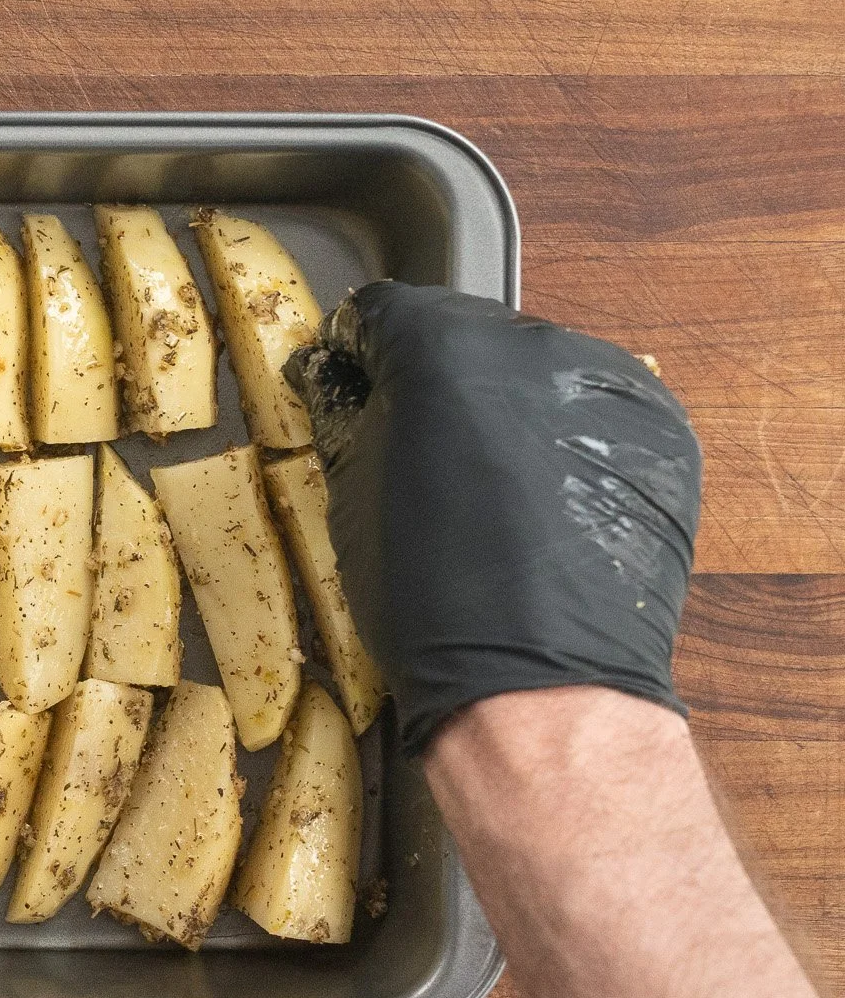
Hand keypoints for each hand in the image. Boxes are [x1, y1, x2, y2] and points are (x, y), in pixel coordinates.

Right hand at [284, 283, 700, 755]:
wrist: (538, 685)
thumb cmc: (428, 598)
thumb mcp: (350, 492)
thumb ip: (345, 411)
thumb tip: (340, 379)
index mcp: (444, 349)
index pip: (381, 312)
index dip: (353, 351)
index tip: (346, 384)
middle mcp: (533, 345)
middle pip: (461, 333)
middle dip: (430, 377)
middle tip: (411, 441)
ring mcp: (605, 383)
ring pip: (529, 369)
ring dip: (497, 405)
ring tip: (480, 479)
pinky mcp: (656, 429)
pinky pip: (586, 410)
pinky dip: (556, 438)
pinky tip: (534, 498)